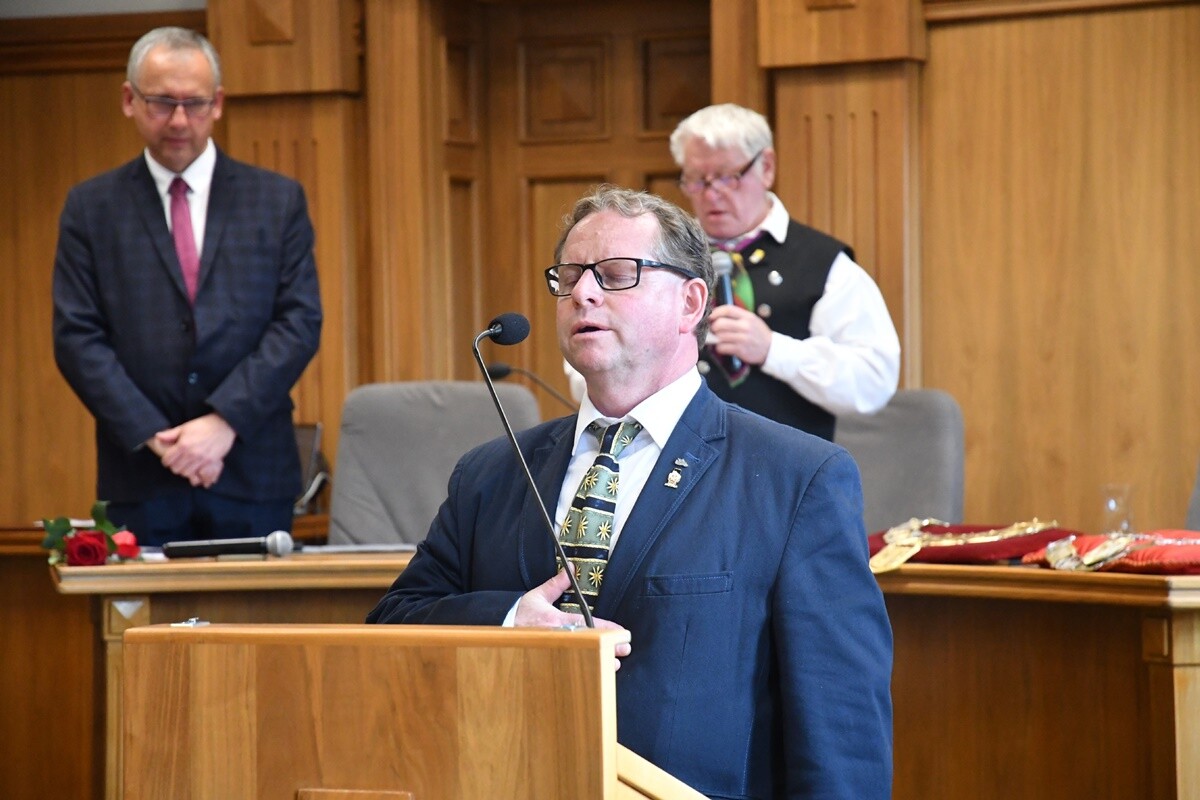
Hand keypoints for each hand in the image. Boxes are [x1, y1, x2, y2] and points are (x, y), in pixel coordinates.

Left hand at [155, 413, 235, 487]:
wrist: (223, 426)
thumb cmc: (203, 425)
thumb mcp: (185, 427)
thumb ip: (170, 434)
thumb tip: (157, 437)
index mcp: (183, 445)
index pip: (167, 461)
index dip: (166, 460)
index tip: (169, 459)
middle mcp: (191, 454)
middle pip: (176, 469)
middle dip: (174, 466)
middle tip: (177, 462)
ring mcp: (201, 459)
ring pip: (186, 473)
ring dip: (185, 470)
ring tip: (186, 465)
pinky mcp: (211, 462)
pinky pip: (199, 474)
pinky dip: (195, 473)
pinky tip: (195, 468)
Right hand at [514, 569, 631, 669]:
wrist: (499, 632)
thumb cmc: (520, 614)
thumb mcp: (537, 596)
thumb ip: (556, 584)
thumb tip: (571, 569)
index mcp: (554, 619)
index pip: (586, 623)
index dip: (606, 628)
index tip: (621, 632)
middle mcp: (556, 636)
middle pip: (587, 644)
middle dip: (608, 648)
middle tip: (624, 650)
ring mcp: (553, 652)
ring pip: (581, 658)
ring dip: (600, 662)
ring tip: (615, 665)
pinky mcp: (548, 663)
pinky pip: (569, 668)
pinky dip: (584, 670)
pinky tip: (596, 672)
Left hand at [708, 304, 772, 365]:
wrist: (770, 348)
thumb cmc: (758, 333)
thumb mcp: (751, 319)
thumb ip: (736, 316)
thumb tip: (716, 315)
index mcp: (747, 316)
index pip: (727, 309)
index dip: (715, 312)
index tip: (710, 316)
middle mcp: (745, 326)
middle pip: (720, 323)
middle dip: (713, 327)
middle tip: (713, 330)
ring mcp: (743, 338)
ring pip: (719, 336)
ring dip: (715, 338)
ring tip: (719, 339)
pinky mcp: (740, 350)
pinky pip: (722, 347)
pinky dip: (719, 348)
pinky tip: (724, 347)